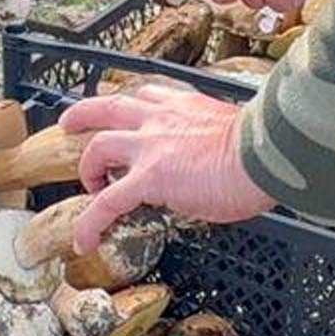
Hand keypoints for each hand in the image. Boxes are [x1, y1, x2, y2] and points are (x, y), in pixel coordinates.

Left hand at [63, 80, 275, 252]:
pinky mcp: (148, 178)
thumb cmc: (262, 150)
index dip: (126, 104)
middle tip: (68, 123)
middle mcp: (160, 119)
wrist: (266, 155)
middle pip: (108, 106)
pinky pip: (107, 201)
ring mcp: (150, 146)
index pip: (144, 97)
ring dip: (88, 167)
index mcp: (182, 106)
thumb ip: (211, 141)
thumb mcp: (231, 131)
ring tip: (89, 187)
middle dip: (83, 113)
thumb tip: (215, 162)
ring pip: (98, 147)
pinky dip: (91, 221)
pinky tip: (85, 239)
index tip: (118, 109)